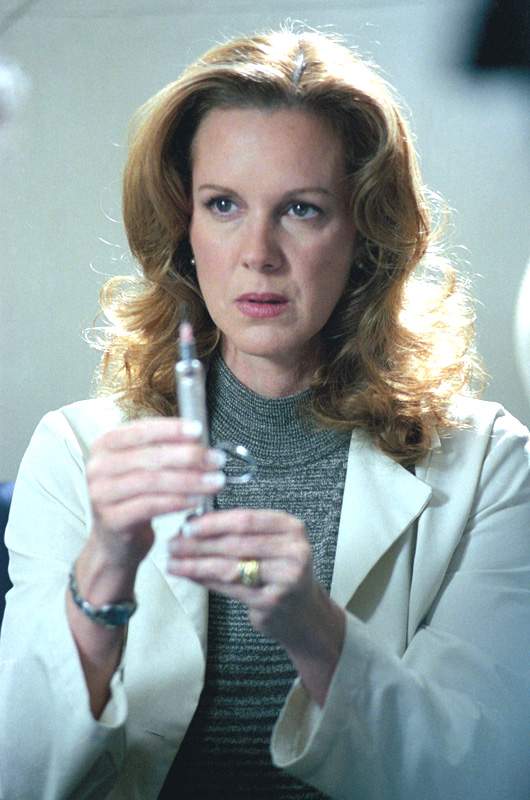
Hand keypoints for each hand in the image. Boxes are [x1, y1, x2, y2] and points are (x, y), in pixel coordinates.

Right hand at [86, 418, 225, 570]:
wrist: (115, 543)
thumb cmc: (134, 498)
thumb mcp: (143, 468)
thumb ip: (163, 450)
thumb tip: (198, 438)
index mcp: (104, 446)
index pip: (140, 430)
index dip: (171, 430)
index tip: (199, 430)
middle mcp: (98, 467)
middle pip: (149, 456)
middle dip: (188, 456)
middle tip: (216, 460)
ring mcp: (101, 494)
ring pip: (152, 481)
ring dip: (189, 480)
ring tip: (215, 481)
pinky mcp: (111, 519)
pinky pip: (150, 506)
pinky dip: (178, 502)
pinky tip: (197, 501)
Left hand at [167, 509, 344, 703]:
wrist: (302, 612)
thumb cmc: (279, 570)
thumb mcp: (270, 542)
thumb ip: (239, 531)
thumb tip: (192, 523)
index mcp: (292, 528)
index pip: (246, 520)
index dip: (214, 522)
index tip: (188, 524)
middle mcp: (294, 551)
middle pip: (236, 543)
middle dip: (199, 543)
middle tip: (172, 543)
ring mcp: (285, 578)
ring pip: (230, 567)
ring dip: (196, 563)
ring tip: (173, 561)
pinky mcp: (272, 602)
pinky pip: (230, 588)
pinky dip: (205, 580)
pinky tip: (189, 576)